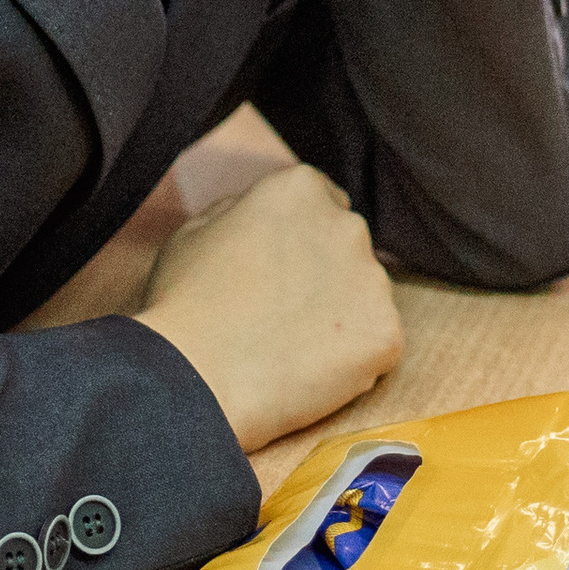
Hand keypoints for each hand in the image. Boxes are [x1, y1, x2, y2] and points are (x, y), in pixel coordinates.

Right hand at [136, 164, 402, 452]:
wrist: (193, 381)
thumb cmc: (183, 305)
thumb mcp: (197, 228)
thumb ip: (244, 208)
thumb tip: (267, 214)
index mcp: (300, 188)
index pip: (323, 203)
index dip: (301, 241)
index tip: (280, 273)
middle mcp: (347, 224)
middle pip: (348, 248)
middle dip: (325, 275)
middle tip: (282, 315)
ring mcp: (372, 280)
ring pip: (365, 298)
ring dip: (341, 318)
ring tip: (290, 351)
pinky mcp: (386, 334)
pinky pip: (377, 345)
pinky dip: (353, 361)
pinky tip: (309, 375)